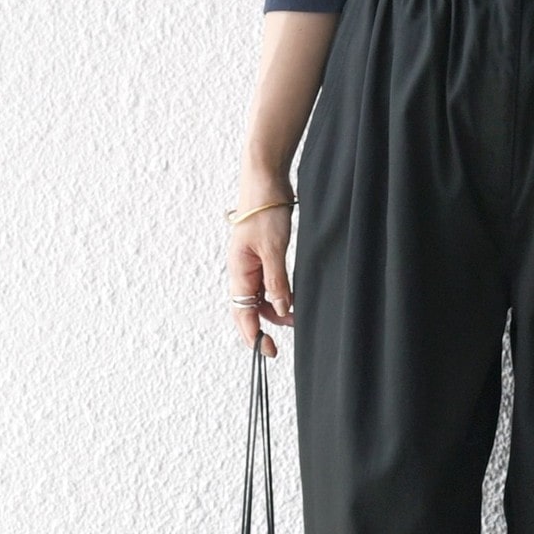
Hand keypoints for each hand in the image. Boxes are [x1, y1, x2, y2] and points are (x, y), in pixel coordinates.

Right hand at [226, 187, 295, 355]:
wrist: (265, 181)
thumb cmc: (264, 210)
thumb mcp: (273, 249)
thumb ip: (276, 281)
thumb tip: (278, 310)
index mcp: (239, 271)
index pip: (242, 313)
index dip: (253, 335)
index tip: (268, 351)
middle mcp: (241, 271)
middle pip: (247, 310)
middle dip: (262, 328)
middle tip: (280, 343)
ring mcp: (250, 265)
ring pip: (258, 299)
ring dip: (273, 311)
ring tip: (294, 316)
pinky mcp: (261, 257)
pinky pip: (265, 285)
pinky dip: (276, 295)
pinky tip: (289, 299)